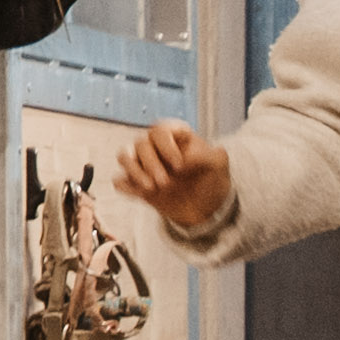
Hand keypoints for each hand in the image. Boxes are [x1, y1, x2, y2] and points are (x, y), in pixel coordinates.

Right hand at [122, 122, 236, 239]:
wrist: (207, 209)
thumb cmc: (213, 179)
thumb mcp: (219, 164)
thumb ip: (206, 155)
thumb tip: (184, 158)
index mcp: (174, 138)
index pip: (160, 130)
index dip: (166, 145)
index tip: (180, 166)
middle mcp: (157, 149)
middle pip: (141, 144)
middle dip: (151, 163)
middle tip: (165, 183)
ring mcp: (145, 167)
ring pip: (124, 156)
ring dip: (133, 171)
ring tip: (150, 189)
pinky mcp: (137, 185)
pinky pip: (120, 181)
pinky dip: (126, 186)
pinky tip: (140, 194)